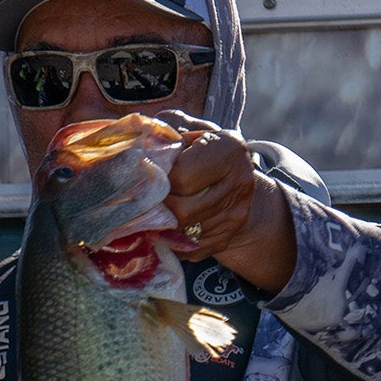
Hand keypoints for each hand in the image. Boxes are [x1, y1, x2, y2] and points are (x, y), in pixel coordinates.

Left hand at [157, 110, 296, 292]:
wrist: (232, 178)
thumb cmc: (199, 151)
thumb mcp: (186, 132)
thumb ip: (165, 132)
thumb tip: (140, 141)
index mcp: (228, 149)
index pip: (180, 177)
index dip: (158, 179)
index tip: (151, 175)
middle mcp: (240, 182)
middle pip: (181, 210)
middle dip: (158, 206)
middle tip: (145, 199)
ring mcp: (237, 214)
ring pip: (183, 232)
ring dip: (161, 225)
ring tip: (153, 210)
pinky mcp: (228, 237)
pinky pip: (188, 249)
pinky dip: (171, 241)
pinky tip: (166, 226)